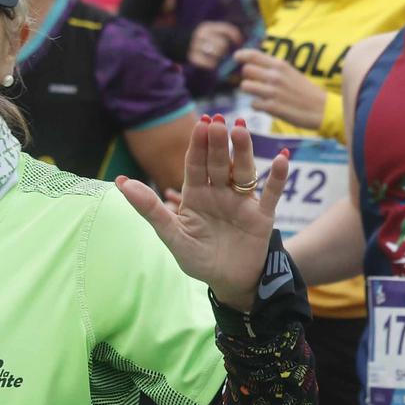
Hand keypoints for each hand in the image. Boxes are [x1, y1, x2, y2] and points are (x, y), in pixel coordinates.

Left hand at [117, 115, 287, 309]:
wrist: (229, 283)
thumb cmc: (198, 259)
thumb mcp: (172, 236)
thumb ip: (150, 209)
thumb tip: (120, 182)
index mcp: (197, 195)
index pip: (196, 165)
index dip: (198, 145)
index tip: (201, 124)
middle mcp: (220, 193)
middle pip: (219, 163)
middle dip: (218, 143)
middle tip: (219, 122)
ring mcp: (243, 202)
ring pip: (244, 172)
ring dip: (244, 152)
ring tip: (242, 130)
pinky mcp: (263, 215)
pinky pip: (272, 193)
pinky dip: (278, 177)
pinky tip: (283, 159)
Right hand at [188, 21, 245, 70]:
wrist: (174, 44)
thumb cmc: (199, 40)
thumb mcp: (207, 31)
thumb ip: (221, 33)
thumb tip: (240, 41)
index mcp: (207, 27)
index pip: (225, 29)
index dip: (235, 36)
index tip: (239, 42)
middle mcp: (201, 35)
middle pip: (222, 44)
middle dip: (225, 50)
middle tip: (223, 53)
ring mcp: (195, 45)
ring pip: (216, 53)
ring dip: (219, 57)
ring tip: (216, 58)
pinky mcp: (191, 57)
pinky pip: (208, 63)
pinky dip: (211, 65)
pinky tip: (211, 65)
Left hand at [232, 48, 327, 129]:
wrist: (322, 109)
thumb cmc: (305, 91)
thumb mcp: (291, 73)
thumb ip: (272, 68)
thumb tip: (251, 65)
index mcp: (280, 65)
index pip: (252, 55)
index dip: (241, 56)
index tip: (237, 59)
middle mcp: (275, 76)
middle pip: (245, 70)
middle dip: (248, 77)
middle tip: (256, 83)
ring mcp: (273, 92)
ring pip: (245, 87)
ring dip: (250, 92)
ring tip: (260, 95)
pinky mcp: (272, 108)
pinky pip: (253, 104)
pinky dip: (258, 106)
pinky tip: (268, 106)